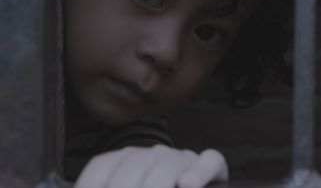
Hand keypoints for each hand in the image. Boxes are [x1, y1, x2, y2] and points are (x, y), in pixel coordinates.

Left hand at [74, 145, 227, 187]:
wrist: (189, 184)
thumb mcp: (133, 185)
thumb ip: (113, 183)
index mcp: (130, 160)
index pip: (104, 164)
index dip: (92, 183)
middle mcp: (154, 154)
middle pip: (133, 164)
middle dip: (125, 187)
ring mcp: (182, 158)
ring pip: (168, 163)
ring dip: (156, 184)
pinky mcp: (211, 165)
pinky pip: (209, 160)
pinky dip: (199, 171)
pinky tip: (186, 185)